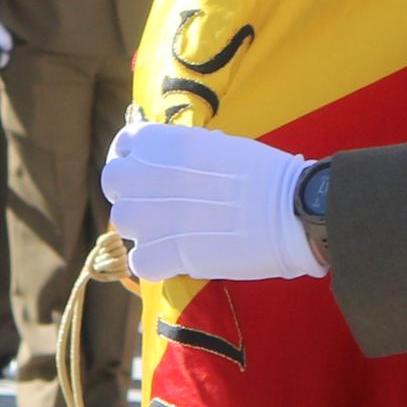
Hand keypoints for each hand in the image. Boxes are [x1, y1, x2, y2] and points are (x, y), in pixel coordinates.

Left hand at [102, 121, 319, 281]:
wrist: (293, 210)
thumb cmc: (267, 174)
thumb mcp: (218, 145)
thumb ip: (182, 152)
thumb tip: (166, 158)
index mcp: (166, 142)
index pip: (125, 143)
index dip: (131, 158)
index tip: (144, 171)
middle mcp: (152, 174)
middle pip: (113, 182)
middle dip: (130, 192)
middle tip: (156, 205)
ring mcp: (156, 215)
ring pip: (122, 222)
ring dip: (142, 228)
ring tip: (170, 233)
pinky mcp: (169, 252)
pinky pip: (139, 261)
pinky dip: (154, 264)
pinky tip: (175, 259)